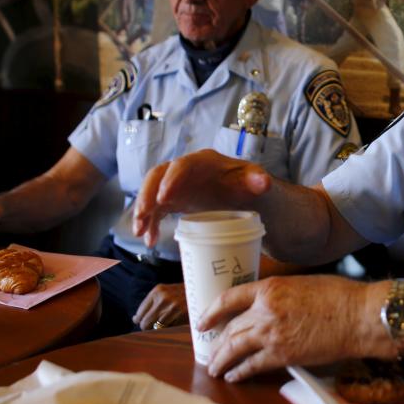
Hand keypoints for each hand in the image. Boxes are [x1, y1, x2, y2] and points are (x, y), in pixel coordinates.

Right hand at [133, 149, 271, 248]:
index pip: (182, 165)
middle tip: (142, 215)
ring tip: (140, 232)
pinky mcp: (172, 200)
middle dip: (147, 195)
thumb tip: (263, 182)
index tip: (164, 198)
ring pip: (152, 193)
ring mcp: (175, 185)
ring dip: (143, 211)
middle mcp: (184, 170)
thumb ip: (257, 180)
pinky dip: (150, 224)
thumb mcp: (253, 182)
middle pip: (158, 176)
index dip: (170, 180)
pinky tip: (149, 241)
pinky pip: (155, 210)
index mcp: (202, 161)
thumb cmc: (247, 185)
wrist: (243, 196)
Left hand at [133, 283, 187, 329]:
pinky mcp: (182, 315)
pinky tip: (175, 323)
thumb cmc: (182, 293)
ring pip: (157, 327)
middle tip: (152, 327)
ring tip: (167, 323)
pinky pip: (169, 328)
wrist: (202, 289)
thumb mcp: (166, 292)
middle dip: (147, 327)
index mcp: (157, 291)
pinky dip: (170, 328)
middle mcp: (163, 298)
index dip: (139, 320)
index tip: (141, 323)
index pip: (140, 313)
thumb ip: (152, 303)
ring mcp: (173, 307)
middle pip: (146, 322)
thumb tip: (136, 319)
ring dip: (160, 328)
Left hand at [198, 275, 380, 381]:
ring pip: (235, 348)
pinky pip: (252, 365)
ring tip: (214, 368)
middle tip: (209, 352)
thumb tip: (267, 306)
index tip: (203, 322)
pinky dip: (240, 372)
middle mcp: (264, 310)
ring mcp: (271, 334)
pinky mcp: (282, 355)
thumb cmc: (338, 296)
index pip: (228, 298)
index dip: (211, 312)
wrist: (357, 316)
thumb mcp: (301, 284)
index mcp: (269, 288)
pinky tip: (234, 376)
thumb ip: (279, 295)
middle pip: (230, 328)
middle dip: (216, 342)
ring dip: (221, 360)